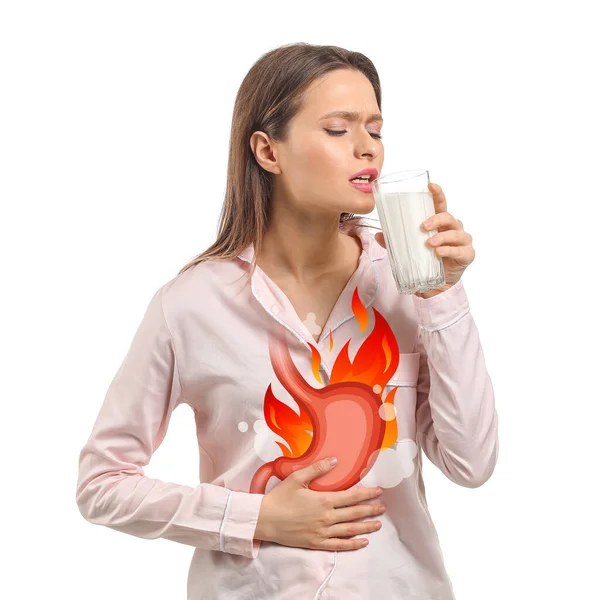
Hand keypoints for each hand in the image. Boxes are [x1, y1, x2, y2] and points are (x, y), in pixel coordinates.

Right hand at [254, 457, 385, 550]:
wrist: (265, 520)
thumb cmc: (280, 497)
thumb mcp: (297, 478)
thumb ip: (317, 469)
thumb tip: (335, 460)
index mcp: (324, 500)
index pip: (352, 497)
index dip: (367, 494)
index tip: (379, 492)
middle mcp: (326, 518)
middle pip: (354, 514)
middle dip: (370, 510)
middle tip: (383, 508)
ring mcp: (322, 532)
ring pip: (350, 530)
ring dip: (366, 527)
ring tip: (378, 524)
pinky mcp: (316, 543)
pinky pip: (339, 545)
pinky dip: (352, 544)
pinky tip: (362, 542)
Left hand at [374, 182, 475, 295]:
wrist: (436, 284)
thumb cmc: (426, 260)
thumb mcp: (408, 250)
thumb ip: (394, 243)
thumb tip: (378, 235)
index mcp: (441, 223)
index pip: (440, 205)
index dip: (437, 194)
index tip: (430, 185)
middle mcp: (454, 229)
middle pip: (449, 217)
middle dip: (436, 219)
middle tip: (423, 227)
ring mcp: (462, 241)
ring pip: (456, 233)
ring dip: (442, 237)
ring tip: (429, 244)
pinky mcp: (467, 255)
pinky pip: (460, 250)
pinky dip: (449, 251)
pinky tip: (439, 253)